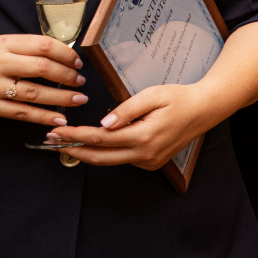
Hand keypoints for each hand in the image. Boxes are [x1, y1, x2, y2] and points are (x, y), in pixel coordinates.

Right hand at [0, 35, 86, 124]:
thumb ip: (28, 49)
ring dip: (61, 97)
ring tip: (79, 99)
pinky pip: (22, 113)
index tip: (78, 62)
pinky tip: (60, 118)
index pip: (42, 45)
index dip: (66, 54)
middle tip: (81, 81)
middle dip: (67, 76)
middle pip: (42, 68)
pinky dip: (43, 116)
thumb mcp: (0, 45)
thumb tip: (65, 56)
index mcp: (3, 43)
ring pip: (34, 93)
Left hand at [48, 82, 221, 169]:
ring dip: (88, 152)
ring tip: (68, 141)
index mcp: (144, 136)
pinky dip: (107, 152)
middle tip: (52, 142)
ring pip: (110, 160)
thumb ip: (127, 109)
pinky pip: (123, 159)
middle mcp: (145, 154)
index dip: (75, 136)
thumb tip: (104, 123)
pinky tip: (99, 142)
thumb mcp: (153, 94)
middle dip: (73, 150)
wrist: (205, 109)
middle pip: (99, 157)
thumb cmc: (180, 98)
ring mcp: (149, 161)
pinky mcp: (151, 162)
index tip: (56, 131)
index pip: (100, 139)